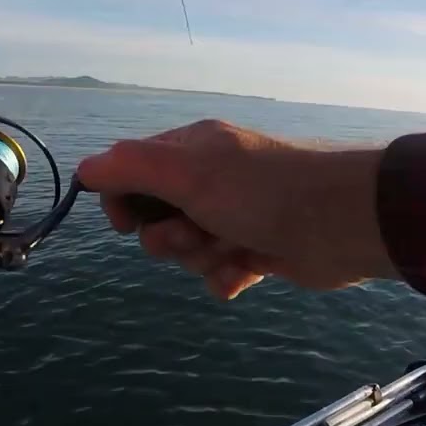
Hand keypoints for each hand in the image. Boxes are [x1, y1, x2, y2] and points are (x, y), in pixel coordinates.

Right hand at [76, 119, 398, 298]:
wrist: (340, 223)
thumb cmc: (261, 191)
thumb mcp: (188, 173)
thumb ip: (132, 169)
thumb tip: (85, 168)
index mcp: (192, 150)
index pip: (131, 172)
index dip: (122, 201)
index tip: (127, 223)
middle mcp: (211, 179)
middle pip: (157, 218)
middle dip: (171, 237)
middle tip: (197, 233)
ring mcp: (234, 215)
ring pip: (187, 250)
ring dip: (202, 257)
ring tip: (232, 250)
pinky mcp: (257, 249)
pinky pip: (219, 271)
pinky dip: (227, 275)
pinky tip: (246, 271)